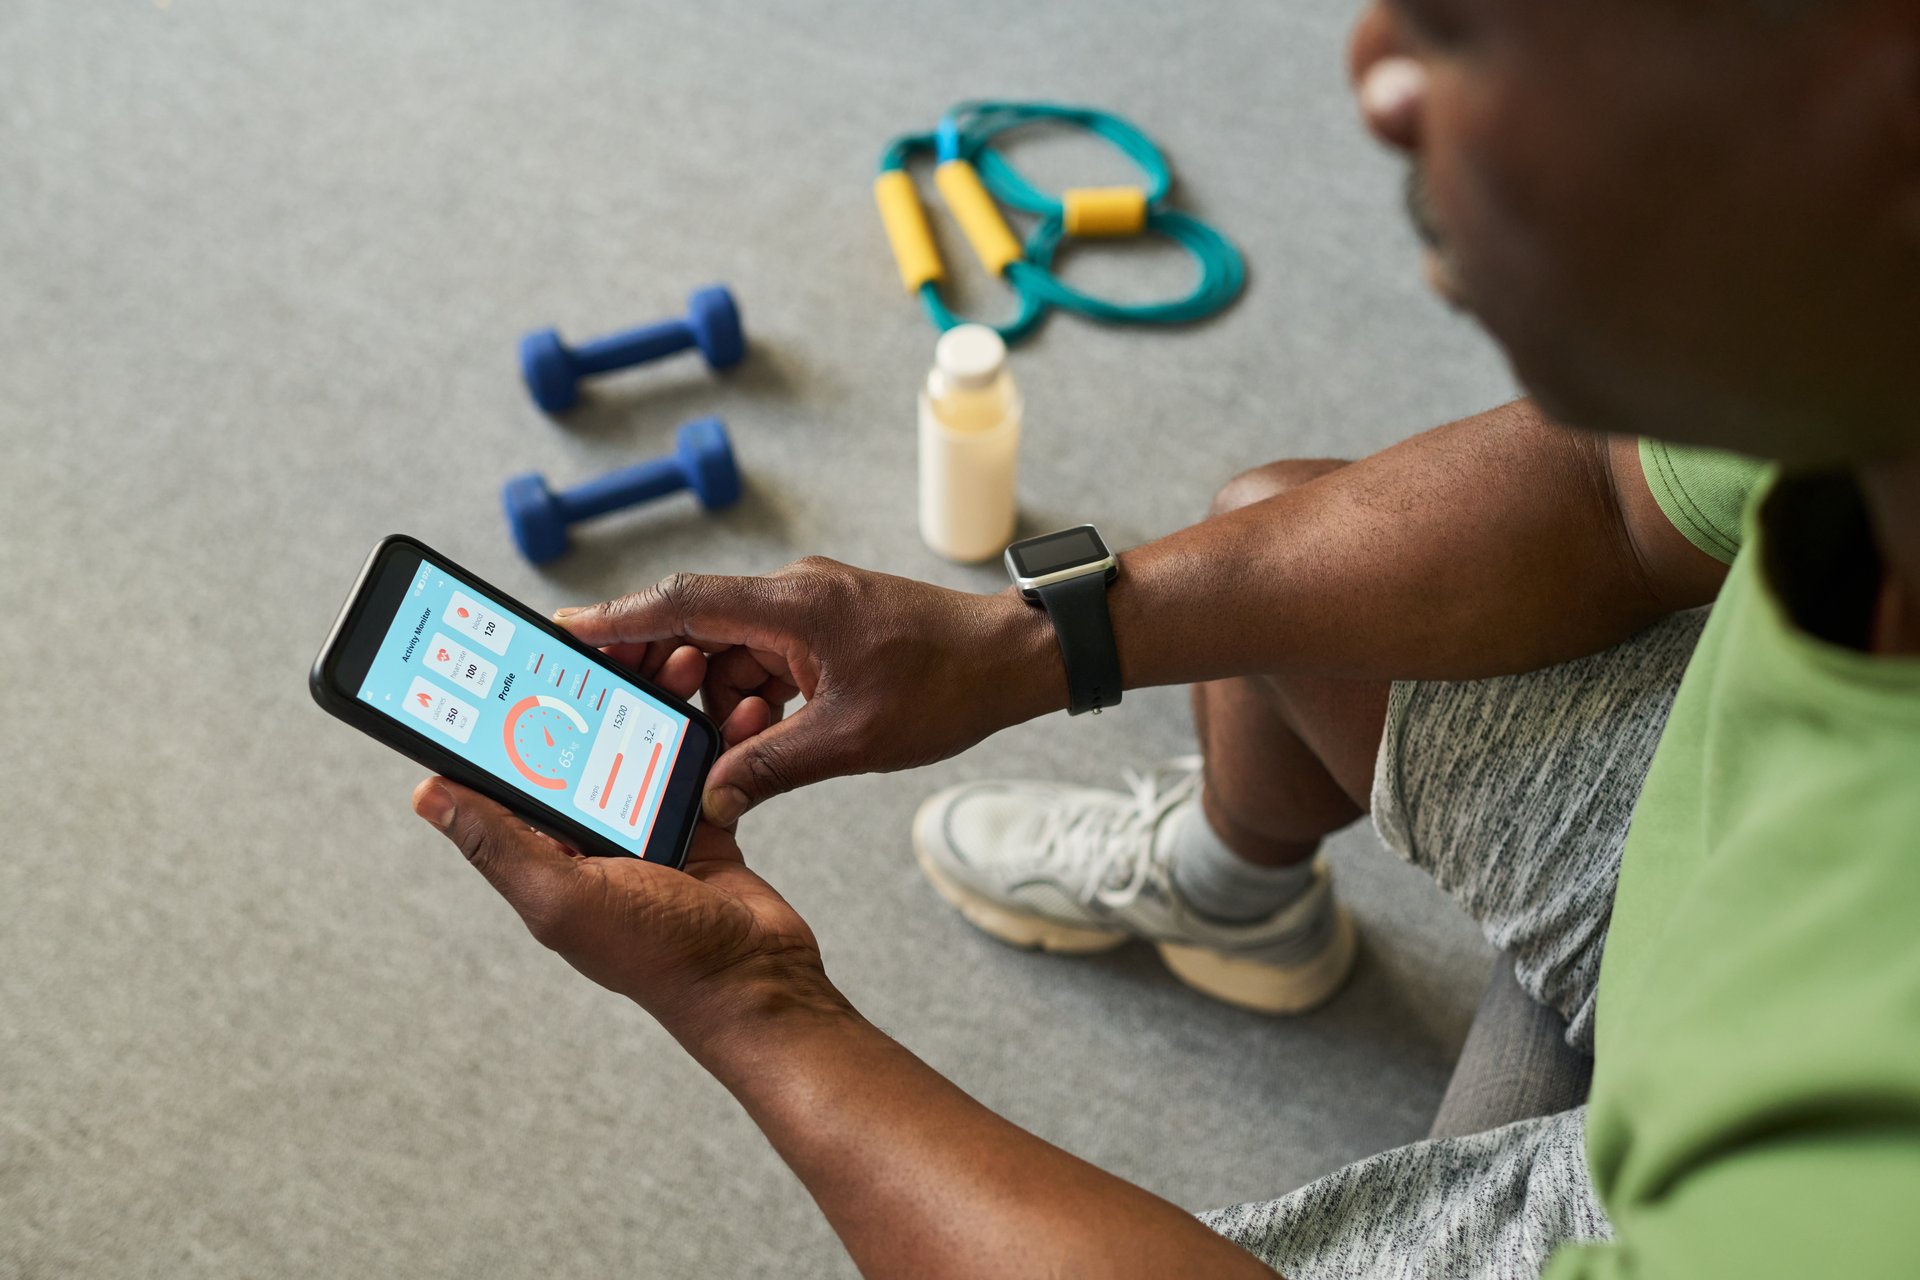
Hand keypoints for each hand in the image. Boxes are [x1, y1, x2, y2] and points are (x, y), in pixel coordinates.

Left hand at [409, 646, 842, 1046]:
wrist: (758, 981)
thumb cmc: (660, 955)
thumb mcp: (565, 896)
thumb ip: (498, 843)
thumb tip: (427, 793)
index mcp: (547, 850)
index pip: (511, 768)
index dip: (512, 710)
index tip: (523, 653)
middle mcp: (591, 835)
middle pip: (583, 740)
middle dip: (599, 687)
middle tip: (619, 642)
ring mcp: (648, 826)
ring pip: (642, 738)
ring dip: (660, 697)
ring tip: (679, 660)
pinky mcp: (698, 821)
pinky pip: (698, 760)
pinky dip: (713, 730)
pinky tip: (725, 702)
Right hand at [554, 558, 1061, 825]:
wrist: (1014, 660)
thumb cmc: (946, 685)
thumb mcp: (850, 740)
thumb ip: (770, 766)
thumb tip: (712, 796)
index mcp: (791, 605)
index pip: (681, 604)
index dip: (617, 621)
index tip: (563, 630)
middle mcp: (793, 594)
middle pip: (696, 623)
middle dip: (656, 667)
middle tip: (614, 706)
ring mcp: (811, 609)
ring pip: (731, 648)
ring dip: (712, 693)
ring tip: (709, 743)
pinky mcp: (827, 628)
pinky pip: (766, 657)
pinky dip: (749, 694)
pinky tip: (750, 734)